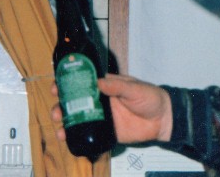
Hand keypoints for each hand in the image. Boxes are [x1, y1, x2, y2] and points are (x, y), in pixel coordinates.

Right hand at [51, 74, 172, 143]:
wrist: (162, 119)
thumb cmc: (150, 97)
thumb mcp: (134, 88)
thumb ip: (117, 86)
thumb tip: (99, 82)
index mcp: (106, 86)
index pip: (83, 82)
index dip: (68, 83)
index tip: (57, 86)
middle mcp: (100, 100)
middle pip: (76, 101)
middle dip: (62, 104)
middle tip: (56, 109)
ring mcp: (102, 116)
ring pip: (79, 118)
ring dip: (66, 120)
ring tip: (58, 123)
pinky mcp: (106, 131)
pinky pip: (89, 133)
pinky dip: (76, 135)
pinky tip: (66, 137)